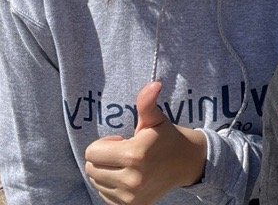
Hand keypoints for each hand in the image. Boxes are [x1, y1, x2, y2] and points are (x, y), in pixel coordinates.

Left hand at [85, 81, 206, 204]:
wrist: (186, 163)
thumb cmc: (165, 137)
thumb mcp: (154, 118)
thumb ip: (146, 102)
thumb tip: (155, 84)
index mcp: (134, 155)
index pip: (92, 153)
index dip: (104, 144)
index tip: (121, 141)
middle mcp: (131, 180)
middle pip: (91, 169)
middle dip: (102, 158)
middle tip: (123, 152)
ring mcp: (132, 197)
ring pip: (96, 183)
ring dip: (106, 173)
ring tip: (126, 165)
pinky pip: (105, 196)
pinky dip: (111, 187)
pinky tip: (127, 177)